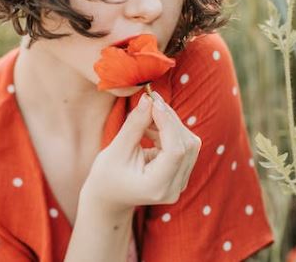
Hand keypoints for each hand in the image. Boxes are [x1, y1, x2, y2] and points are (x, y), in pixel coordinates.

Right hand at [81, 91, 201, 213]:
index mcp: (157, 187)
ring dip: (170, 122)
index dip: (168, 122)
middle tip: (150, 100)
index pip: (175, 151)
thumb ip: (134, 124)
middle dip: (170, 119)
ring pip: (188, 143)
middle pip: (186, 145)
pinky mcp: (180, 173)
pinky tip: (149, 126)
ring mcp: (180, 183)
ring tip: (146, 115)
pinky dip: (168, 129)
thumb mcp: (116, 149)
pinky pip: (183, 145)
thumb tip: (148, 99)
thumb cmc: (106, 175)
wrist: (108, 197)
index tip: (153, 101)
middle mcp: (174, 188)